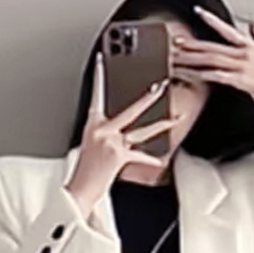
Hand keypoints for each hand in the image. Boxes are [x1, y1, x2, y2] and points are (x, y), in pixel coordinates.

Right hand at [65, 52, 181, 218]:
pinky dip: (148, 160)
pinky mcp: (118, 156)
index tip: (102, 61)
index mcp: (92, 125)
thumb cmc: (84, 171)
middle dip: (148, 98)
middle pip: (130, 110)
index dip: (98, 77)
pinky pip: (139, 156)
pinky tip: (158, 161)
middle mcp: (102, 130)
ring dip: (161, 125)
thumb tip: (126, 134)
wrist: (78, 191)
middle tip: (160, 86)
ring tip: (175, 118)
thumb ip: (109, 136)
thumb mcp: (91, 146)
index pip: (96, 95)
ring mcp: (111, 142)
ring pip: (142, 131)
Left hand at [170, 5, 253, 106]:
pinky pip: (218, 77)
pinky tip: (193, 75)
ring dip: (192, 60)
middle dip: (192, 45)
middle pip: (212, 47)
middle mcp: (243, 54)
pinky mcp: (241, 81)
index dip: (212, 20)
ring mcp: (241, 67)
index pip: (227, 29)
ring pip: (211, 60)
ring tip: (176, 60)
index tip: (198, 12)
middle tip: (175, 42)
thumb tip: (253, 29)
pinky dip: (204, 75)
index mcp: (250, 45)